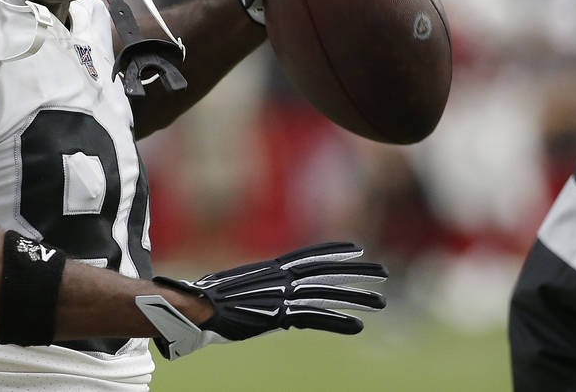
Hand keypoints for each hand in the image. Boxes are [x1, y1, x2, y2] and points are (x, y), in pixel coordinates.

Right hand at [136, 242, 387, 359]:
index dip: (333, 251)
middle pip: (324, 271)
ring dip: (355, 296)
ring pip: (325, 293)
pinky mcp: (277, 315)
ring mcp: (279, 296)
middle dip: (355, 270)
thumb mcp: (234, 290)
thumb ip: (253, 293)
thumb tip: (254, 299)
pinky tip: (358, 327)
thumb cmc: (206, 300)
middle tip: (383, 272)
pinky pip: (314, 317)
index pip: (308, 256)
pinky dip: (336, 321)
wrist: (192, 307)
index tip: (356, 249)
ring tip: (381, 301)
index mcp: (270, 270)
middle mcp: (278, 278)